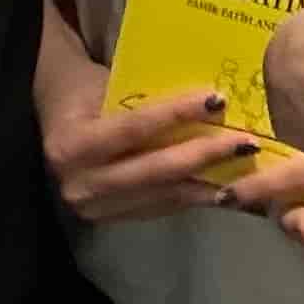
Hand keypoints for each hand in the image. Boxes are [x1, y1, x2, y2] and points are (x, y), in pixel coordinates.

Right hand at [31, 20, 261, 224]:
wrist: (56, 120)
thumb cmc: (84, 90)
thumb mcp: (105, 83)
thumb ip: (145, 96)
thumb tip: (208, 95)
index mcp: (71, 146)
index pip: (134, 129)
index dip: (177, 114)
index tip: (218, 99)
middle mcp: (79, 184)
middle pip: (154, 169)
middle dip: (204, 155)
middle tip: (246, 141)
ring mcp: (95, 209)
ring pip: (163, 194)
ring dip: (208, 181)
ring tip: (247, 165)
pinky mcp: (112, 220)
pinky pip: (162, 207)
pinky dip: (195, 194)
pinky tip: (226, 183)